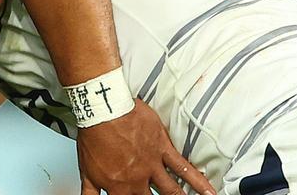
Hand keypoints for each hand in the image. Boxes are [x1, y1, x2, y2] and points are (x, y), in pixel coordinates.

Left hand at [76, 100, 215, 194]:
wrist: (103, 110)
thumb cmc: (94, 134)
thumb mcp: (86, 169)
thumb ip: (90, 191)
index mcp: (118, 187)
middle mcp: (138, 179)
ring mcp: (152, 165)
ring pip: (173, 190)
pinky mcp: (163, 150)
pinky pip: (184, 168)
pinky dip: (199, 182)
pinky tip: (209, 192)